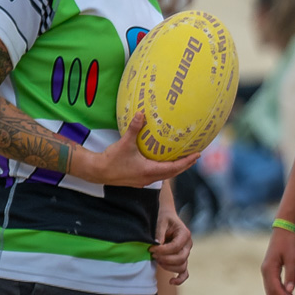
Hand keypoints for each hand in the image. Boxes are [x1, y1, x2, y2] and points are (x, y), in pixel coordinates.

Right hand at [83, 116, 198, 187]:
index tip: (197, 155)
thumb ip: (134, 128)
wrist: (97, 172)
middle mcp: (149, 178)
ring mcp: (144, 181)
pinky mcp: (138, 181)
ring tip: (184, 160)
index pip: (174, 167)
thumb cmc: (111, 159)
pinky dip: (165, 170)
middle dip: (185, 165)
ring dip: (175, 168)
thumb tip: (141, 113)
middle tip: (195, 156)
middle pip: (173, 173)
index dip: (187, 161)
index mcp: (150, 171)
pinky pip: (157, 176)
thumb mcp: (125, 142)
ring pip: (165, 176)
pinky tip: (164, 163)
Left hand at [151, 205, 192, 284]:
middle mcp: (188, 245)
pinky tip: (171, 281)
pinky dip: (180, 279)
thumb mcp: (160, 222)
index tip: (150, 248)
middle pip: (181, 258)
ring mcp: (185, 253)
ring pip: (181, 266)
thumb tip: (156, 246)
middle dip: (165, 259)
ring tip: (156, 260)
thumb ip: (159, 234)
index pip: (176, 247)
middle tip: (152, 254)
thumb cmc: (163, 218)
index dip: (163, 250)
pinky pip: (184, 272)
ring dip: (168, 266)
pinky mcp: (181, 259)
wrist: (166, 218)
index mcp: (185, 234)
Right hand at [262, 224, 294, 294]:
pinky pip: (273, 283)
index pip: (275, 289)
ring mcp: (266, 270)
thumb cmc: (289, 242)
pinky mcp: (270, 268)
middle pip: (271, 291)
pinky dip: (280, 291)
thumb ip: (291, 275)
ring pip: (271, 289)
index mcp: (269, 269)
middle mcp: (265, 271)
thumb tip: (290, 291)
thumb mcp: (292, 258)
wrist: (284, 229)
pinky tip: (289, 294)